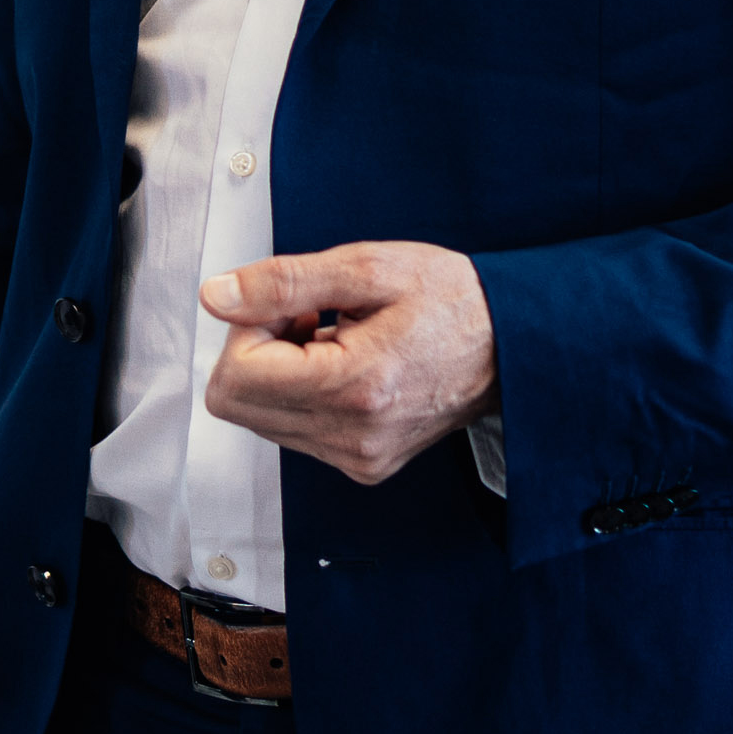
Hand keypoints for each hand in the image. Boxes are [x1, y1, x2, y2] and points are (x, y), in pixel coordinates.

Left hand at [201, 242, 495, 486]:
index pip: (235, 376)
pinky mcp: (364, 465)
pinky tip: (344, 365)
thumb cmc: (454, 300)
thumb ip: (284, 282)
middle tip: (308, 318)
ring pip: (260, 419)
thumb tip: (217, 297)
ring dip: (279, 373)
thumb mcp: (368, 269)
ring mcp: (359, 458)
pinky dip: (302, 394)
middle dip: (256, 351)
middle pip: (236, 405)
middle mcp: (353, 437)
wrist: (514, 343)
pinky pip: (294, 432)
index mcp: (354, 388)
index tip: (290, 305)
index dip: (247, 329)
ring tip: (334, 339)